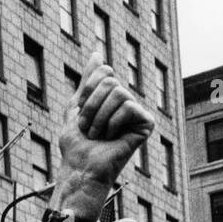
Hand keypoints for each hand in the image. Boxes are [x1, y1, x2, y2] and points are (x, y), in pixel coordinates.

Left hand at [51, 50, 154, 221]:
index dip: (86, 92)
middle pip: (110, 81)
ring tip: (98, 136)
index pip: (103, 72)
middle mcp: (126, 102)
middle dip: (91, 106)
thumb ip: (87, 81)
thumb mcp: (76, 107)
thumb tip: (97, 53)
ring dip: (99, 117)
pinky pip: (129, 106)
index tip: (80, 113)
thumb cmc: (76, 144)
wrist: (80, 168)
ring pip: (118, 93)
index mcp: (111, 97)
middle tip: (88, 129)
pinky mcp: (146, 124)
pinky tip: (112, 138)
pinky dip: (113, 123)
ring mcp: (137, 113)